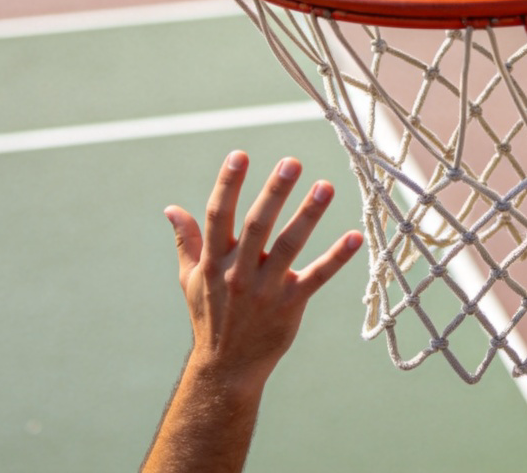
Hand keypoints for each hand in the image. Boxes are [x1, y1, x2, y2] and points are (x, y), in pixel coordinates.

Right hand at [165, 151, 362, 391]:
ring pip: (289, 246)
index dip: (228, 184)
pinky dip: (337, 257)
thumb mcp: (191, 280)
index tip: (239, 154)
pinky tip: (355, 236)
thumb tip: (171, 208)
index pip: (219, 215)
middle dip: (274, 192)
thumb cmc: (210, 318)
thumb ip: (186, 241)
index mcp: (215, 261)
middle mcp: (239, 272)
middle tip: (291, 162)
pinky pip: (317, 277)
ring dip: (308, 215)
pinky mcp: (291, 305)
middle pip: (258, 225)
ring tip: (326, 186)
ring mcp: (266, 289)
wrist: (226, 370)